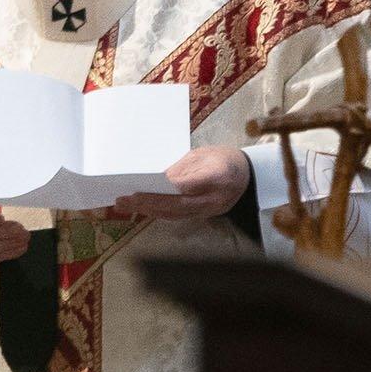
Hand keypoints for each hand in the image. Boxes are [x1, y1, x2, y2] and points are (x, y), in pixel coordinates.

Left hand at [112, 146, 251, 220]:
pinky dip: (159, 213)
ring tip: (125, 205)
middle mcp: (214, 199)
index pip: (185, 188)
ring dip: (149, 211)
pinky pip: (179, 217)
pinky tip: (142, 208)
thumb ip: (181, 168)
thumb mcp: (203, 154)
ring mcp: (211, 211)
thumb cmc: (224, 159)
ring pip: (175, 215)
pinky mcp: (205, 216)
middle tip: (123, 201)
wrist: (247, 175)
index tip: (138, 190)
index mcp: (218, 176)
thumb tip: (157, 180)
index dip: (160, 191)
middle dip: (147, 204)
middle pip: (177, 206)